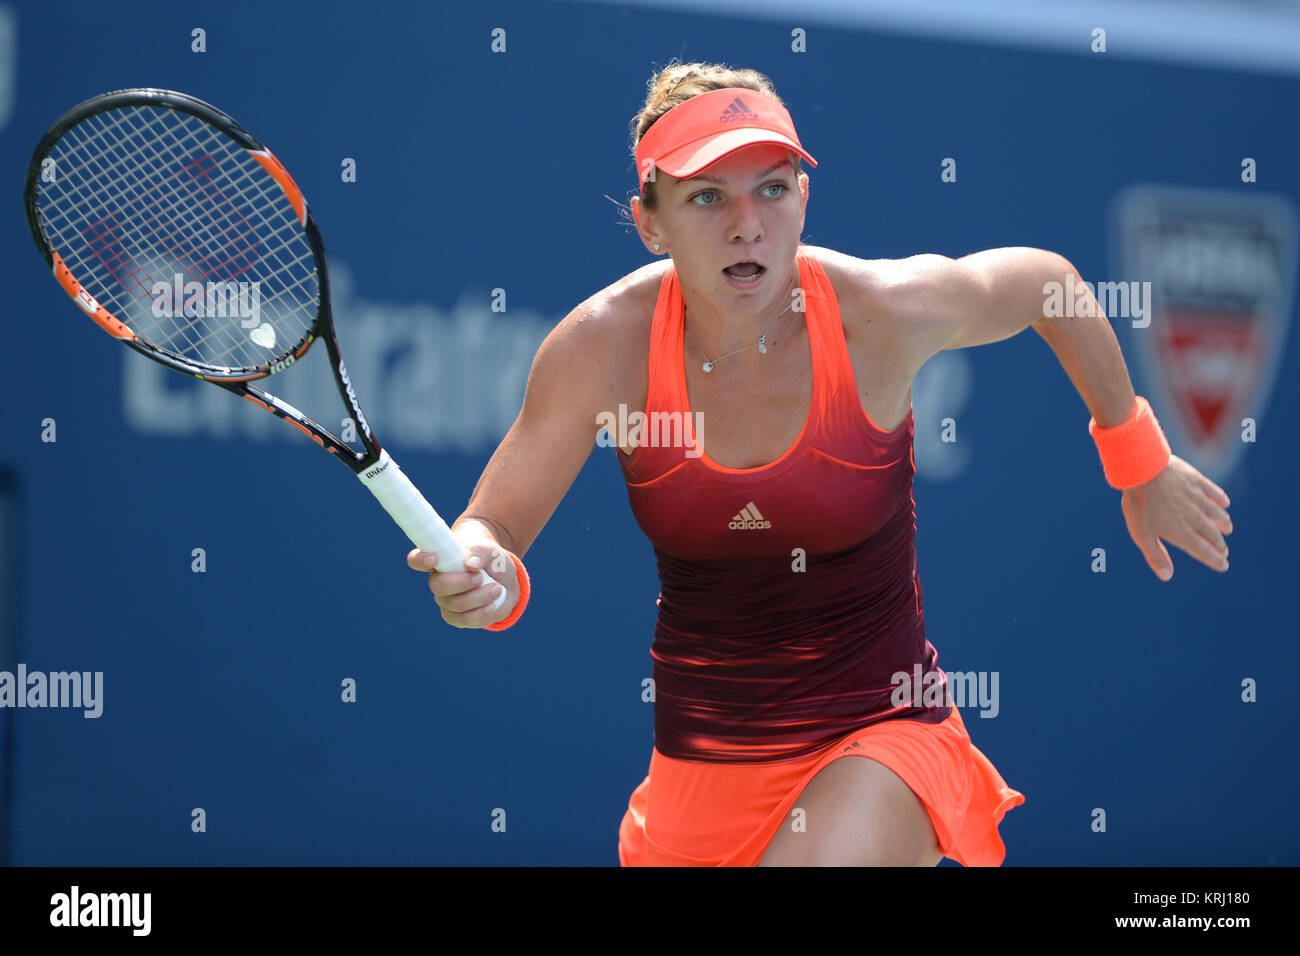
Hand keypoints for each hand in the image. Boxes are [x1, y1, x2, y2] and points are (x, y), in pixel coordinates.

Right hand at [406, 542, 518, 627]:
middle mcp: (438, 581)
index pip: (417, 559)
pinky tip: (492, 605)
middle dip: (462, 583)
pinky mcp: (456, 618)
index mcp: (440, 560)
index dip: (420, 560)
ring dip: (479, 597)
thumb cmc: (492, 562)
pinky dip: (482, 613)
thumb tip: (471, 564)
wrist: (505, 582)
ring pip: (456, 605)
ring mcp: (446, 601)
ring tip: (497, 588)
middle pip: (438, 586)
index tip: (434, 558)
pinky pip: (465, 620)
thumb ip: (480, 552)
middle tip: (480, 577)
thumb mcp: (491, 551)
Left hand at [1120, 454, 1232, 580]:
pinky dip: (1221, 501)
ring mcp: (1198, 499)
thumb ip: (1155, 556)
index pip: (1204, 551)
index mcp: (1182, 533)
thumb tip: (1167, 576)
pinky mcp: (1197, 482)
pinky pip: (1215, 493)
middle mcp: (1195, 518)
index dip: (1215, 560)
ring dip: (1224, 524)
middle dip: (1220, 546)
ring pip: (1218, 515)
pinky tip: (1224, 504)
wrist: (1143, 471)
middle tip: (1224, 551)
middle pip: (1213, 535)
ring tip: (1227, 530)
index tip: (1223, 566)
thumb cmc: (1139, 505)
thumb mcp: (1142, 535)